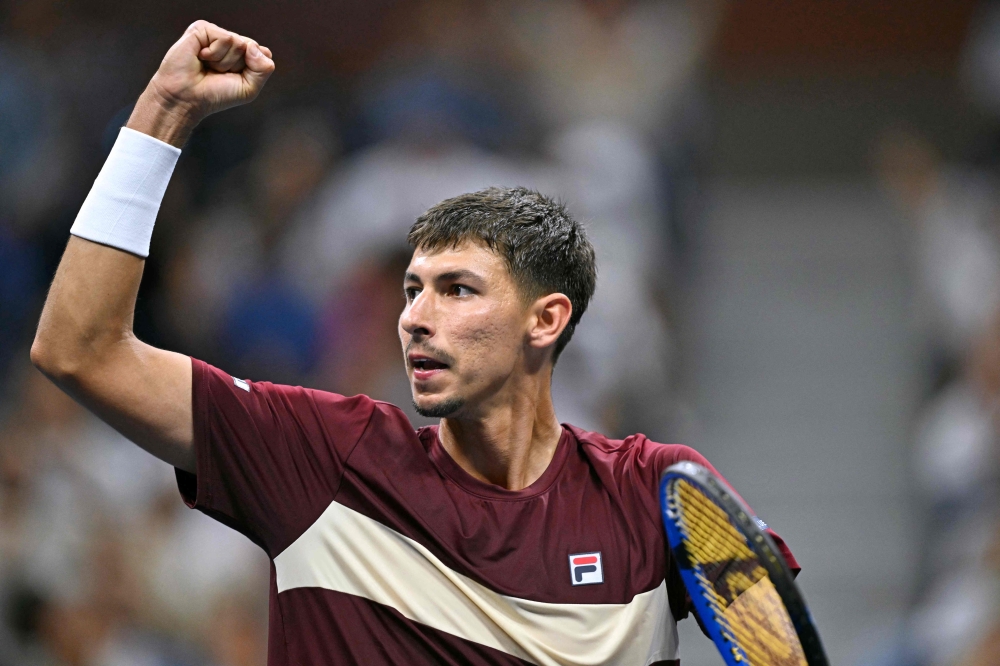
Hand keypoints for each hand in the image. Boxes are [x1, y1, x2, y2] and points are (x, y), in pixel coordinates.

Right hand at [127, 21, 275, 146]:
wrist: (187, 98)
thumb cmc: (215, 94)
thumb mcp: (249, 88)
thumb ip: (264, 69)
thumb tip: (254, 46)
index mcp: (241, 54)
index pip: (263, 53)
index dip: (253, 70)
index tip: (234, 79)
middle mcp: (229, 42)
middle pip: (252, 47)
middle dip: (238, 66)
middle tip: (218, 73)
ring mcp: (215, 34)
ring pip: (239, 42)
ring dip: (224, 61)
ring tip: (208, 66)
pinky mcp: (201, 29)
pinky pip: (224, 38)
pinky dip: (215, 53)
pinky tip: (201, 57)